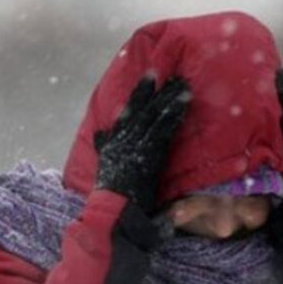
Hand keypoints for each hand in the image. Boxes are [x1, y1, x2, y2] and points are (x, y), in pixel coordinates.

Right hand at [93, 75, 189, 215]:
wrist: (111, 210)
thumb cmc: (110, 193)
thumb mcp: (102, 164)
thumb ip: (102, 146)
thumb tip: (99, 132)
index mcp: (113, 142)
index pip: (127, 112)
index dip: (139, 93)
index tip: (149, 77)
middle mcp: (123, 139)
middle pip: (142, 109)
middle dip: (156, 90)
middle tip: (168, 73)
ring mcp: (135, 146)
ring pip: (154, 116)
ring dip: (169, 100)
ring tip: (182, 85)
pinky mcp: (148, 155)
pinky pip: (163, 130)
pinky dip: (173, 116)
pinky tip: (183, 105)